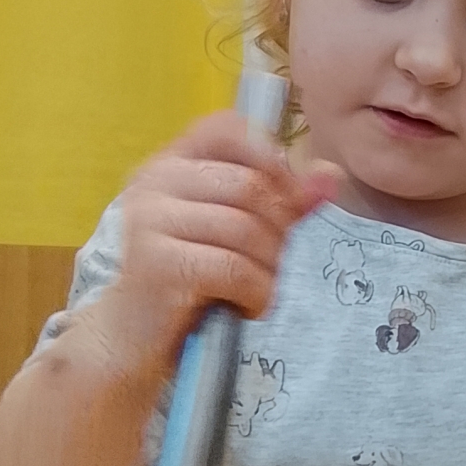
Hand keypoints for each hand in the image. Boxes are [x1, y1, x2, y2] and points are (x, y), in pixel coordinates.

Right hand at [86, 111, 336, 372]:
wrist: (134, 337)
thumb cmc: (190, 280)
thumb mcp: (238, 233)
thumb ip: (284, 201)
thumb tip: (331, 175)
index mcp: (172, 162)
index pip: (227, 128)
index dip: (271, 160)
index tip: (287, 201)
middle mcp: (155, 180)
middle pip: (250, 186)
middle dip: (279, 231)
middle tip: (272, 264)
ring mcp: (151, 219)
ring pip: (245, 229)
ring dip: (269, 268)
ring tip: (259, 289)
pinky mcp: (157, 263)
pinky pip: (234, 269)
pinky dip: (256, 294)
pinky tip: (247, 307)